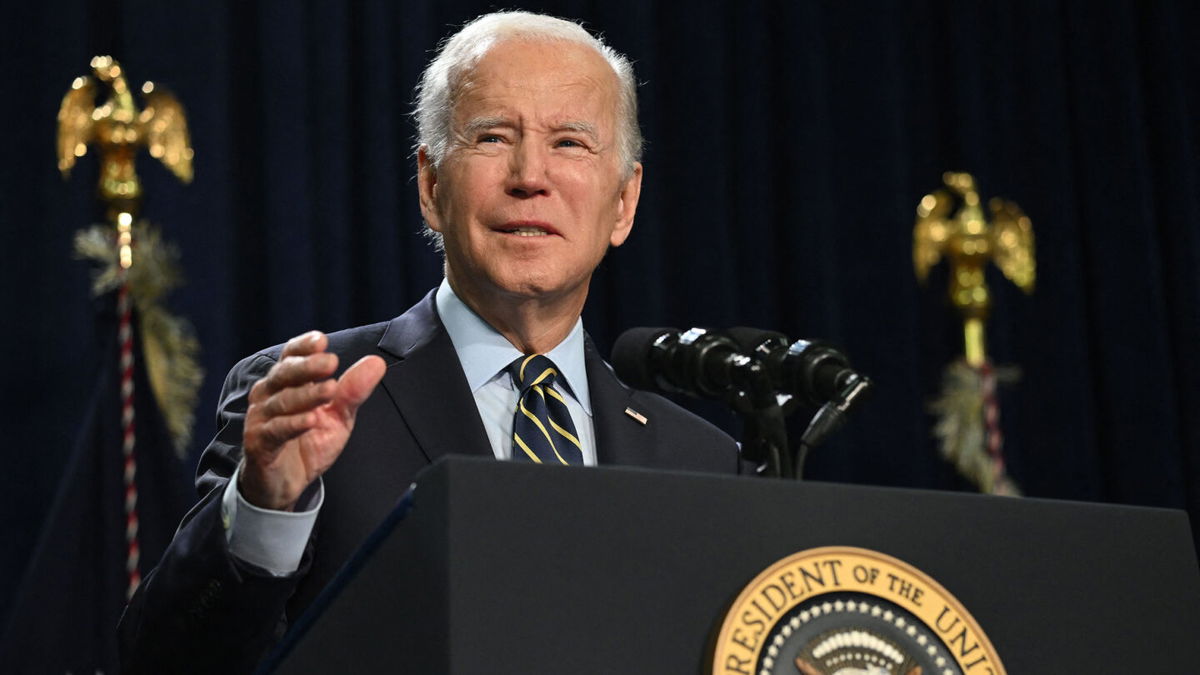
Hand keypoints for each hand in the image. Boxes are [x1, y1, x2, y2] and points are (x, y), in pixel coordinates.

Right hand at [239, 331, 386, 510]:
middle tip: (331, 362)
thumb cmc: (308, 442)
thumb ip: (352, 391)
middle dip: (308, 367)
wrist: (285, 483)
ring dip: (307, 395)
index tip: (322, 340)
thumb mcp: (338, 417)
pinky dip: (293, 424)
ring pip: (281, 401)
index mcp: (286, 383)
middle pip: (284, 374)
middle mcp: (268, 395)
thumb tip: (377, 363)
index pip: (291, 356)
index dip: (303, 347)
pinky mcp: (258, 444)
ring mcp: (260, 419)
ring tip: (330, 390)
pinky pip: (275, 431)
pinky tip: (311, 420)